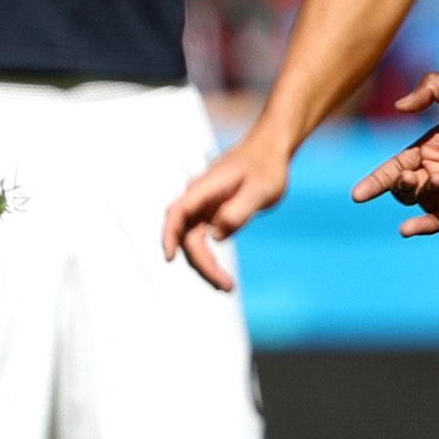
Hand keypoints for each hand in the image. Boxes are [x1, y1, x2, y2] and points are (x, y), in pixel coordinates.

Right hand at [162, 129, 298, 294]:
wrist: (270, 151)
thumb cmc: (266, 167)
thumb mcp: (260, 190)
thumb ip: (238, 211)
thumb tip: (215, 235)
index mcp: (205, 188)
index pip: (178, 213)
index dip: (169, 235)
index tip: (168, 257)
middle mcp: (198, 198)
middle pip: (187, 235)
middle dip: (201, 263)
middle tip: (225, 286)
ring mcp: (203, 206)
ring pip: (194, 241)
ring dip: (205, 264)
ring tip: (226, 287)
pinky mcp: (211, 213)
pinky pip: (202, 238)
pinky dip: (209, 256)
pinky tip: (221, 273)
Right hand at [351, 74, 438, 230]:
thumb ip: (434, 88)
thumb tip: (399, 106)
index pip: (399, 164)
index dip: (378, 179)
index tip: (359, 194)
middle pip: (407, 187)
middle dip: (400, 186)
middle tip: (415, 177)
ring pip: (424, 203)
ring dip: (420, 197)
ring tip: (435, 181)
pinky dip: (426, 225)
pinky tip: (409, 229)